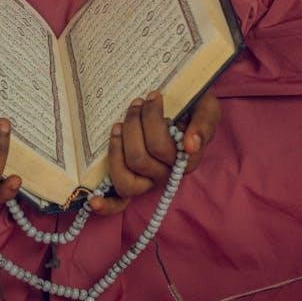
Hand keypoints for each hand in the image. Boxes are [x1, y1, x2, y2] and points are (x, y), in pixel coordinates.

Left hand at [90, 88, 220, 215]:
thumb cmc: (196, 107)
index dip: (151, 120)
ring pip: (125, 177)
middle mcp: (167, 174)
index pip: (160, 147)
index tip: (153, 95)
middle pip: (139, 159)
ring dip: (116, 149)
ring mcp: (148, 180)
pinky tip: (94, 202)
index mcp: (186, 160)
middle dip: (133, 125)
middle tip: (137, 102)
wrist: (187, 105)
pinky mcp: (133, 181)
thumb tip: (190, 145)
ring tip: (119, 124)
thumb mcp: (207, 108)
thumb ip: (205, 124)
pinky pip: (120, 202)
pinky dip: (108, 205)